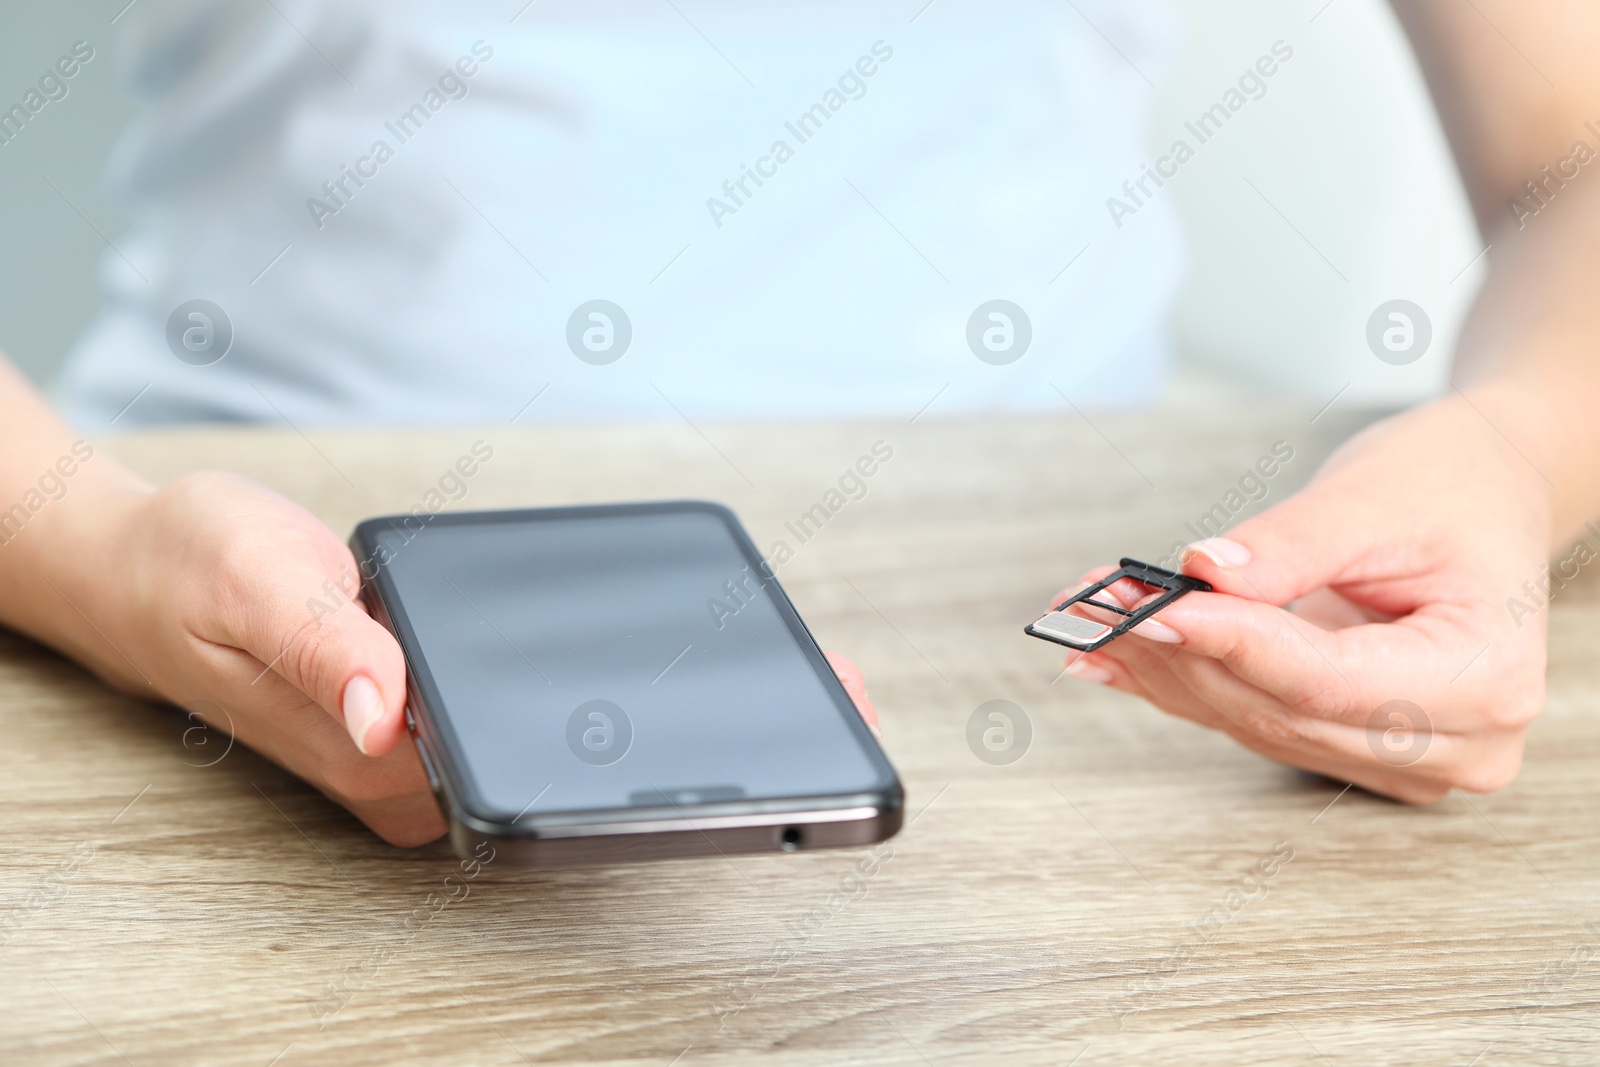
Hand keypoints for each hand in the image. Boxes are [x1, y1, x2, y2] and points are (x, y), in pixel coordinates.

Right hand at [47, 472, 878, 844]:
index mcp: (391, 762)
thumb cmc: (191, 577)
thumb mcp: (252, 592)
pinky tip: (687, 652)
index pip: (548, 782)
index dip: (659, 777)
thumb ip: (324, 653)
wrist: (146, 568)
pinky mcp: (442, 712)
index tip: (765, 753)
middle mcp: (427, 771)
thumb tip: (387, 715)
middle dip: (711, 743)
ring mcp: (438, 746)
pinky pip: (549, 705)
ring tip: (802, 679)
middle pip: (587, 772)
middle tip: (837, 696)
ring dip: (684, 714)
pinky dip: (624, 683)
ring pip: (578, 744)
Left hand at [1053, 395, 1551, 801]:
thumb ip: (1291, 545)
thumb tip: (1202, 576)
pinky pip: (1255, 717)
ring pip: (1254, 721)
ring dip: (1164, 666)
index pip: (1325, 680)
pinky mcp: (1355, 744)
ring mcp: (1405, 756)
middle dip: (1178, 651)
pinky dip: (1184, 677)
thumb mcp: (1377, 497)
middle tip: (1095, 604)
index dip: (1230, 644)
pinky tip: (1114, 653)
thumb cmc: (1457, 484)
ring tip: (1091, 617)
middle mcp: (1453, 742)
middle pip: (1281, 710)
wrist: (1488, 493)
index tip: (1151, 608)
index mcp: (1485, 678)